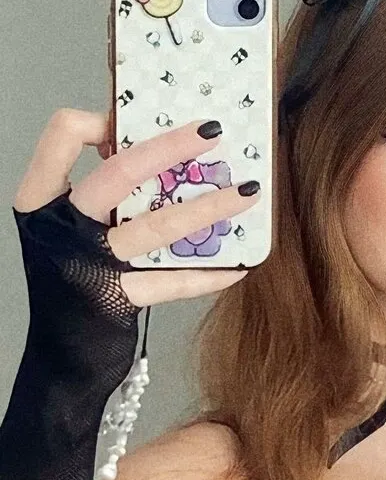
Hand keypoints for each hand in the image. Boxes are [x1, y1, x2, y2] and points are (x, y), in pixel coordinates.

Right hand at [13, 108, 260, 306]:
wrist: (63, 361)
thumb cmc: (76, 282)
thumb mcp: (74, 230)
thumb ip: (104, 195)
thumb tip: (163, 151)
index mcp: (42, 201)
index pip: (60, 137)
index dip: (96, 120)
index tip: (132, 119)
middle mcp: (58, 228)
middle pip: (116, 174)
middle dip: (170, 147)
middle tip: (214, 131)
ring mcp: (86, 264)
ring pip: (155, 226)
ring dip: (209, 207)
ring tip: (248, 192)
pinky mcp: (115, 300)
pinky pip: (173, 281)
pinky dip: (211, 272)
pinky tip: (241, 265)